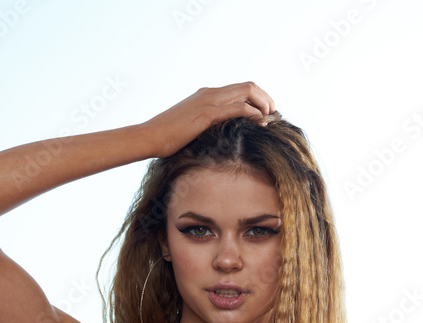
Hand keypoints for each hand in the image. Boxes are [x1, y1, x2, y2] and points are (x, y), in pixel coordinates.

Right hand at [138, 82, 275, 158]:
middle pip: (249, 85)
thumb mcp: (189, 126)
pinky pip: (238, 108)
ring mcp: (209, 101)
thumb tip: (218, 136)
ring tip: (271, 118)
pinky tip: (260, 123)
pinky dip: (254, 113)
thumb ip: (205, 125)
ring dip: (264, 103)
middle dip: (266, 98)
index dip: (258, 97)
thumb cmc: (166, 137)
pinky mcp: (207, 114)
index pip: (240, 88)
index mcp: (206, 94)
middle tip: (274, 114)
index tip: (266, 112)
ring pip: (247, 91)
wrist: (149, 137)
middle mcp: (210, 93)